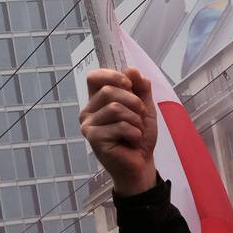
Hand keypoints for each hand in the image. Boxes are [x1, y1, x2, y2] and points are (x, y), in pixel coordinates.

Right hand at [79, 68, 158, 195]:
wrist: (141, 163)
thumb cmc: (138, 136)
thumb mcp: (144, 108)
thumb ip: (140, 88)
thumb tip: (131, 69)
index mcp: (97, 101)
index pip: (94, 77)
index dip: (113, 76)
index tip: (129, 85)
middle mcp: (88, 111)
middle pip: (110, 90)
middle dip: (134, 103)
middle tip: (139, 119)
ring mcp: (88, 125)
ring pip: (116, 108)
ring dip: (135, 121)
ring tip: (135, 132)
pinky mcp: (94, 138)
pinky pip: (120, 126)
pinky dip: (134, 133)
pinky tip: (131, 142)